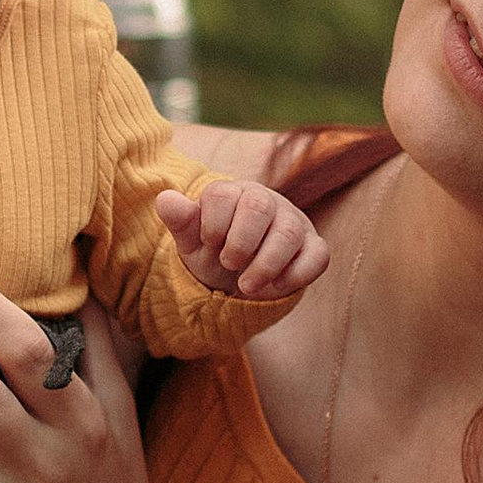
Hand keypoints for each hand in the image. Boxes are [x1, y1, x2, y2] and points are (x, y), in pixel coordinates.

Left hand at [155, 179, 329, 304]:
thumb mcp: (193, 241)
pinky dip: (296, 274)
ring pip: (288, 233)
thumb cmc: (214, 251)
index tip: (209, 243)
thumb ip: (181, 221)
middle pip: (260, 207)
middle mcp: (266, 202)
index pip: (222, 194)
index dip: (213, 222)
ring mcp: (293, 222)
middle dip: (241, 241)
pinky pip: (317, 254)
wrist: (240, 277)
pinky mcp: (313, 247)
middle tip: (228, 264)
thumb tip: (164, 198)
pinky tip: (274, 289)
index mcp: (233, 193)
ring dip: (266, 264)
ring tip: (246, 286)